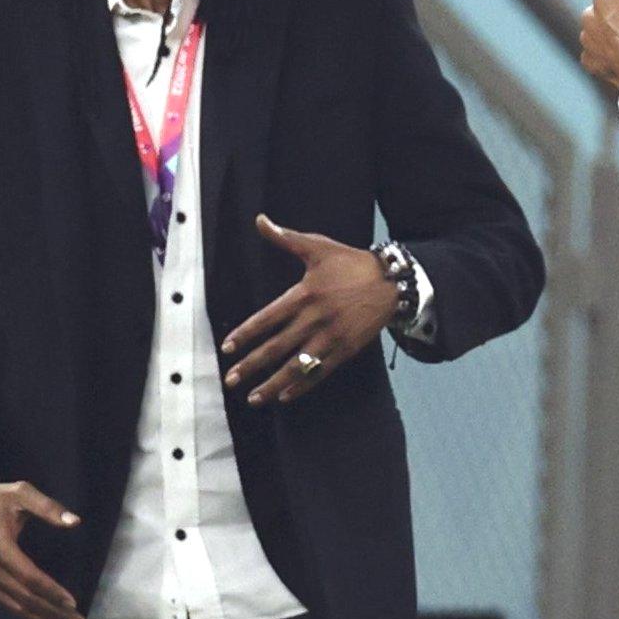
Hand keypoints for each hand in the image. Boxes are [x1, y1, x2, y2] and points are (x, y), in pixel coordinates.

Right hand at [0, 482, 83, 618]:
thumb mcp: (20, 492)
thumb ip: (47, 507)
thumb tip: (75, 521)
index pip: (28, 577)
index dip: (50, 591)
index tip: (72, 602)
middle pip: (24, 599)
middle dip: (53, 614)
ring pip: (15, 608)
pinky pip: (7, 605)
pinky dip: (28, 617)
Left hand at [222, 215, 396, 405]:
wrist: (391, 282)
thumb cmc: (351, 263)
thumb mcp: (318, 246)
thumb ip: (285, 238)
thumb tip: (260, 220)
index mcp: (304, 295)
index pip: (267, 319)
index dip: (246, 334)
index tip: (227, 348)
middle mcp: (314, 319)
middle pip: (277, 348)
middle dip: (251, 365)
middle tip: (231, 380)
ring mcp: (331, 338)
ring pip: (296, 367)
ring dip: (273, 384)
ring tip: (253, 399)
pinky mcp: (345, 350)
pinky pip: (320, 372)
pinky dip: (302, 386)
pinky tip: (285, 396)